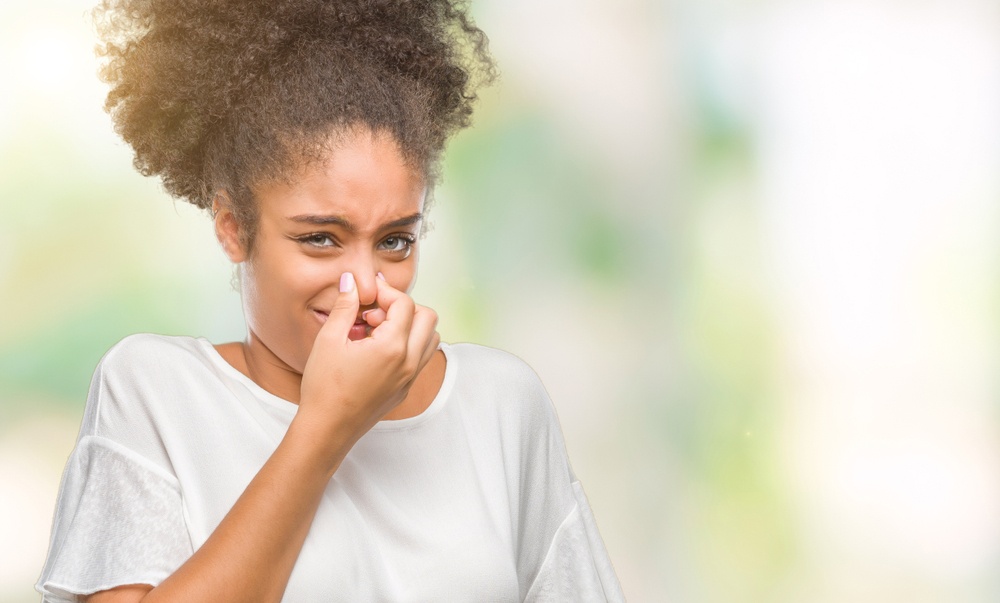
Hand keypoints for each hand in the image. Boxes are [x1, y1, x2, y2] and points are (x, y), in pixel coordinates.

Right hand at [297, 272, 438, 450]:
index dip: (386, 293)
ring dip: (410, 326)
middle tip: (374, 312)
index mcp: (393, 347)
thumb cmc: (324, 388)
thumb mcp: (328, 340)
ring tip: (377, 330)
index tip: (366, 296)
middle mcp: (409, 362)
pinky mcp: (405, 389)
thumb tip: (351, 282)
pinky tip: (377, 349)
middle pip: (428, 318)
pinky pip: (420, 358)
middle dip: (403, 307)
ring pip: (430, 339)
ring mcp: (410, 378)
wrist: (327, 430)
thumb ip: (345, 307)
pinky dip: (408, 344)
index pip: (405, 304)